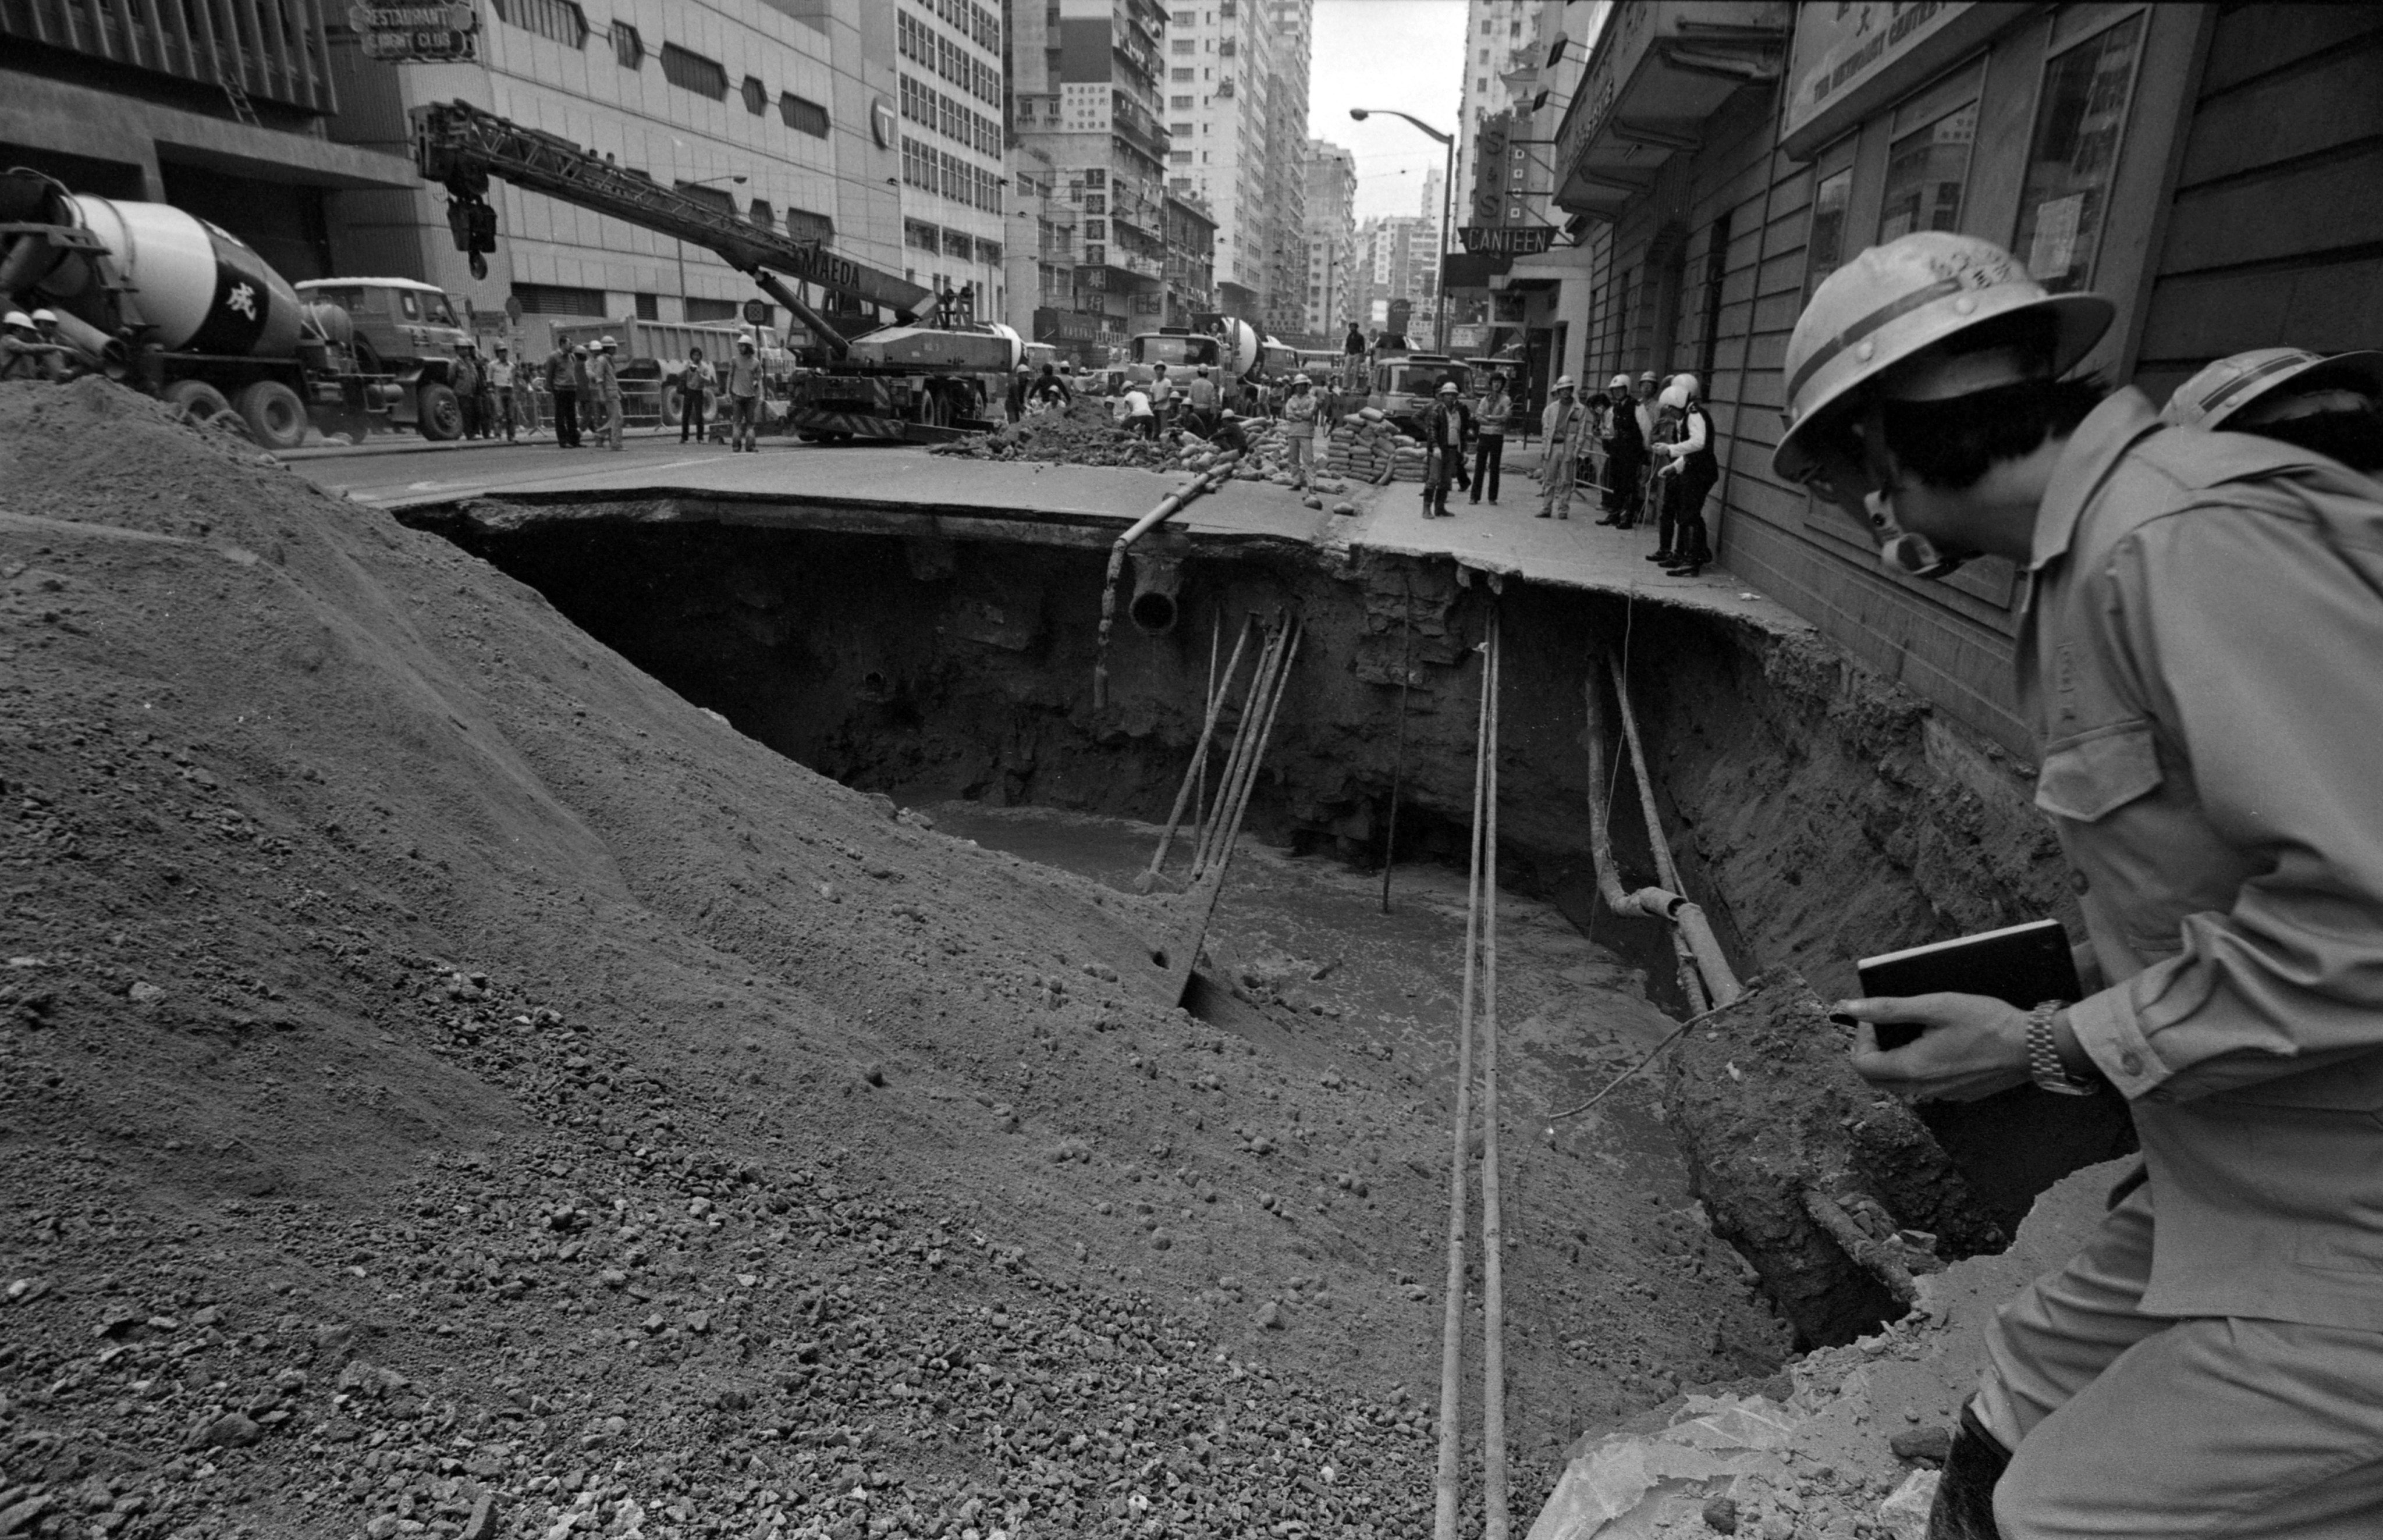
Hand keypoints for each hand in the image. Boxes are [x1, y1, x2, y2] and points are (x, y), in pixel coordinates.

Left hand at [1840, 992, 2033, 1101]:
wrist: (2034, 1047)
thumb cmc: (1986, 1022)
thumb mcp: (1935, 1006)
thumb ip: (1889, 1009)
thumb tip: (1850, 1009)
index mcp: (1913, 1069)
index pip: (1861, 1065)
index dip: (1861, 1040)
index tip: (1877, 1019)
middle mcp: (1924, 1090)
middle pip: (1877, 1079)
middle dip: (1873, 1051)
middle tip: (1889, 1024)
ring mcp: (1944, 1096)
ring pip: (1901, 1084)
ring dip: (1897, 1059)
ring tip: (1916, 1030)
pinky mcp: (1961, 1094)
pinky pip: (1926, 1086)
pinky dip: (1921, 1067)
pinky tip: (1941, 1044)